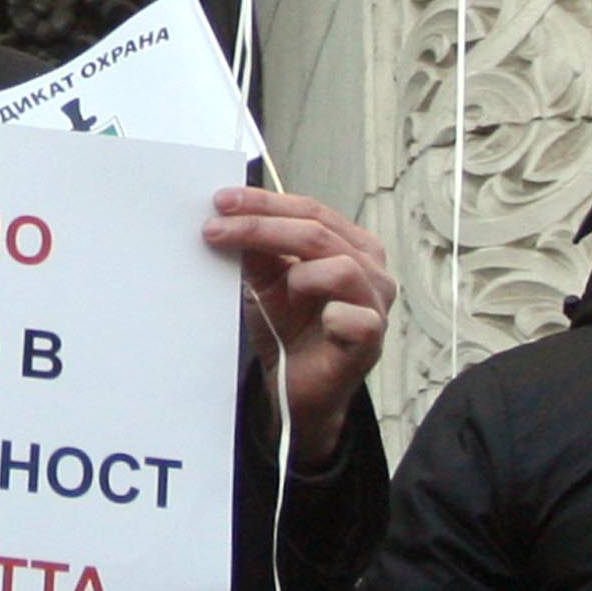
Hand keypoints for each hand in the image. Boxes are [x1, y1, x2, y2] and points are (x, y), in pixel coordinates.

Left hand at [214, 186, 395, 462]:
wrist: (296, 389)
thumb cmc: (289, 328)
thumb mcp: (267, 282)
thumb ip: (259, 251)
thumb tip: (230, 215)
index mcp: (352, 246)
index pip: (311, 210)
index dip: (265, 203)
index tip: (221, 201)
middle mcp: (371, 270)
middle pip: (318, 231)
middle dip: (262, 226)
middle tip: (216, 229)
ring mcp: (375, 305)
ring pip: (340, 267)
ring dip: (298, 276)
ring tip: (277, 292)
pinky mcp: (372, 341)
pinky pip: (357, 319)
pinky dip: (334, 316)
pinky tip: (322, 320)